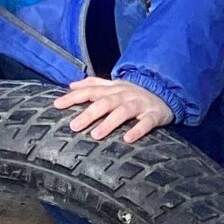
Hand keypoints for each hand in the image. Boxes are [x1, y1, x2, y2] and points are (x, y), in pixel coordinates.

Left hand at [54, 77, 173, 141]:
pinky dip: (138, 130)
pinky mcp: (154, 115)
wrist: (166, 93)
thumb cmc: (133, 93)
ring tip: (96, 135)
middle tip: (74, 126)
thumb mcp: (114, 86)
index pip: (91, 90)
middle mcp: (125, 95)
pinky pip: (146, 123)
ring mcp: (140, 104)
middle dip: (88, 113)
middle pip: (105, 102)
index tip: (57, 105)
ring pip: (123, 112)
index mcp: (113, 88)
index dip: (74, 97)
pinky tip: (128, 139)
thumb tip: (71, 85)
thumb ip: (93, 84)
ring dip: (109, 123)